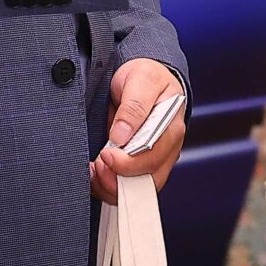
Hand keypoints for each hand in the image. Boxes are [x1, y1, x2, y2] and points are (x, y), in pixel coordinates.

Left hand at [91, 58, 186, 203]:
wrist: (145, 77)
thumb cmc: (146, 77)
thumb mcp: (140, 79)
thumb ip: (133, 107)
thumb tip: (121, 136)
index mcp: (171, 126)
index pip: (153, 155)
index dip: (128, 163)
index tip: (106, 155)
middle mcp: (167, 147)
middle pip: (148, 179)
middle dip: (118, 179)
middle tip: (97, 164)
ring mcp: (156, 158)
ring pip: (140, 189)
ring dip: (113, 187)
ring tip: (95, 171)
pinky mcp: (143, 165)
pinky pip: (130, 187)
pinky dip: (111, 187)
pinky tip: (97, 175)